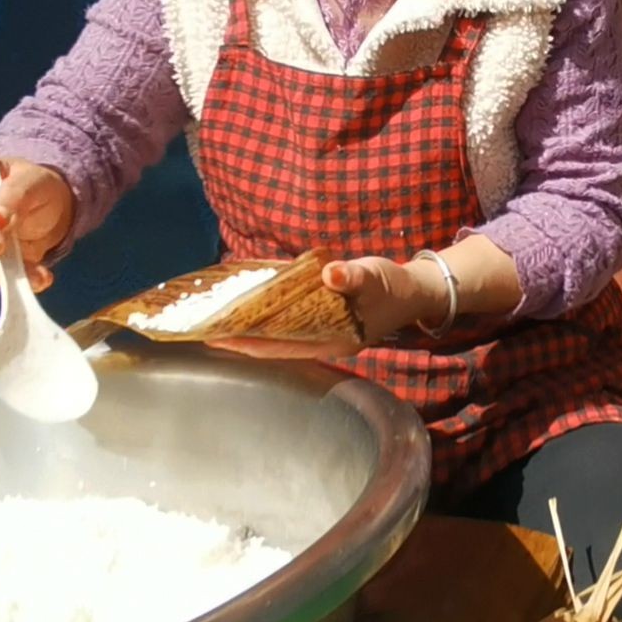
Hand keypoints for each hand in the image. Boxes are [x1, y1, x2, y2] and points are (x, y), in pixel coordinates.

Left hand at [206, 256, 445, 359]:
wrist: (414, 290)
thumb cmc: (393, 286)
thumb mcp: (375, 277)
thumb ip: (352, 277)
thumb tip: (331, 274)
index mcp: (333, 340)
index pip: (282, 347)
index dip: (249, 343)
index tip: (219, 337)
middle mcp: (323, 341)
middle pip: (274, 344)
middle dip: (241, 337)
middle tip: (207, 328)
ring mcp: (322, 333)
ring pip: (279, 334)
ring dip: (252, 327)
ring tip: (220, 318)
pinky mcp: (322, 320)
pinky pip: (288, 321)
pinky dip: (269, 314)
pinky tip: (250, 304)